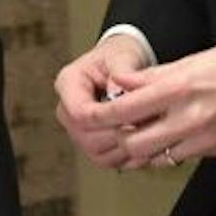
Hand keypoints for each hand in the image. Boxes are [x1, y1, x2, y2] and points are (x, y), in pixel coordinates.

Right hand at [54, 34, 155, 169]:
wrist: (122, 65)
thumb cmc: (120, 56)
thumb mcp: (122, 55)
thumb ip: (121, 71)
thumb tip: (118, 93)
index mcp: (68, 84)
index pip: (79, 112)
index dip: (105, 119)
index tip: (131, 116)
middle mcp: (67, 110)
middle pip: (85, 137)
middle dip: (118, 135)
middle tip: (145, 127)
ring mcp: (78, 130)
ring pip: (96, 153)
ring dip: (124, 148)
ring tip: (147, 135)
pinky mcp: (91, 143)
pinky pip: (107, 160)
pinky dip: (127, 157)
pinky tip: (145, 146)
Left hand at [89, 39, 215, 169]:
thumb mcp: (193, 58)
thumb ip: (154, 76)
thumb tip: (122, 83)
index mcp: (179, 88)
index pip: (125, 108)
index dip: (101, 115)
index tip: (90, 114)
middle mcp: (189, 117)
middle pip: (134, 142)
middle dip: (118, 138)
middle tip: (113, 128)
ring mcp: (204, 138)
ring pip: (155, 157)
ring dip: (140, 149)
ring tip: (136, 136)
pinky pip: (180, 158)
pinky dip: (166, 152)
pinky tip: (166, 140)